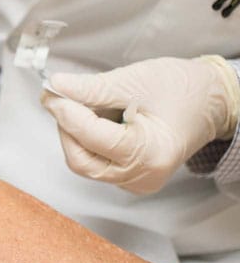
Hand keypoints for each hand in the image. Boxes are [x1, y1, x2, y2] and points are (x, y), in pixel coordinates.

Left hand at [42, 56, 239, 194]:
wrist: (211, 101)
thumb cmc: (183, 89)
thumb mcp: (134, 81)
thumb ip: (91, 88)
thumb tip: (56, 87)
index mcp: (151, 154)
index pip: (93, 138)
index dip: (67, 113)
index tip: (51, 90)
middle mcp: (143, 177)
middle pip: (81, 160)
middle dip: (66, 127)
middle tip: (60, 97)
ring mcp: (135, 181)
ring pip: (84, 162)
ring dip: (75, 132)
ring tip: (88, 105)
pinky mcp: (129, 177)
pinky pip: (95, 162)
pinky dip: (88, 139)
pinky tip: (99, 119)